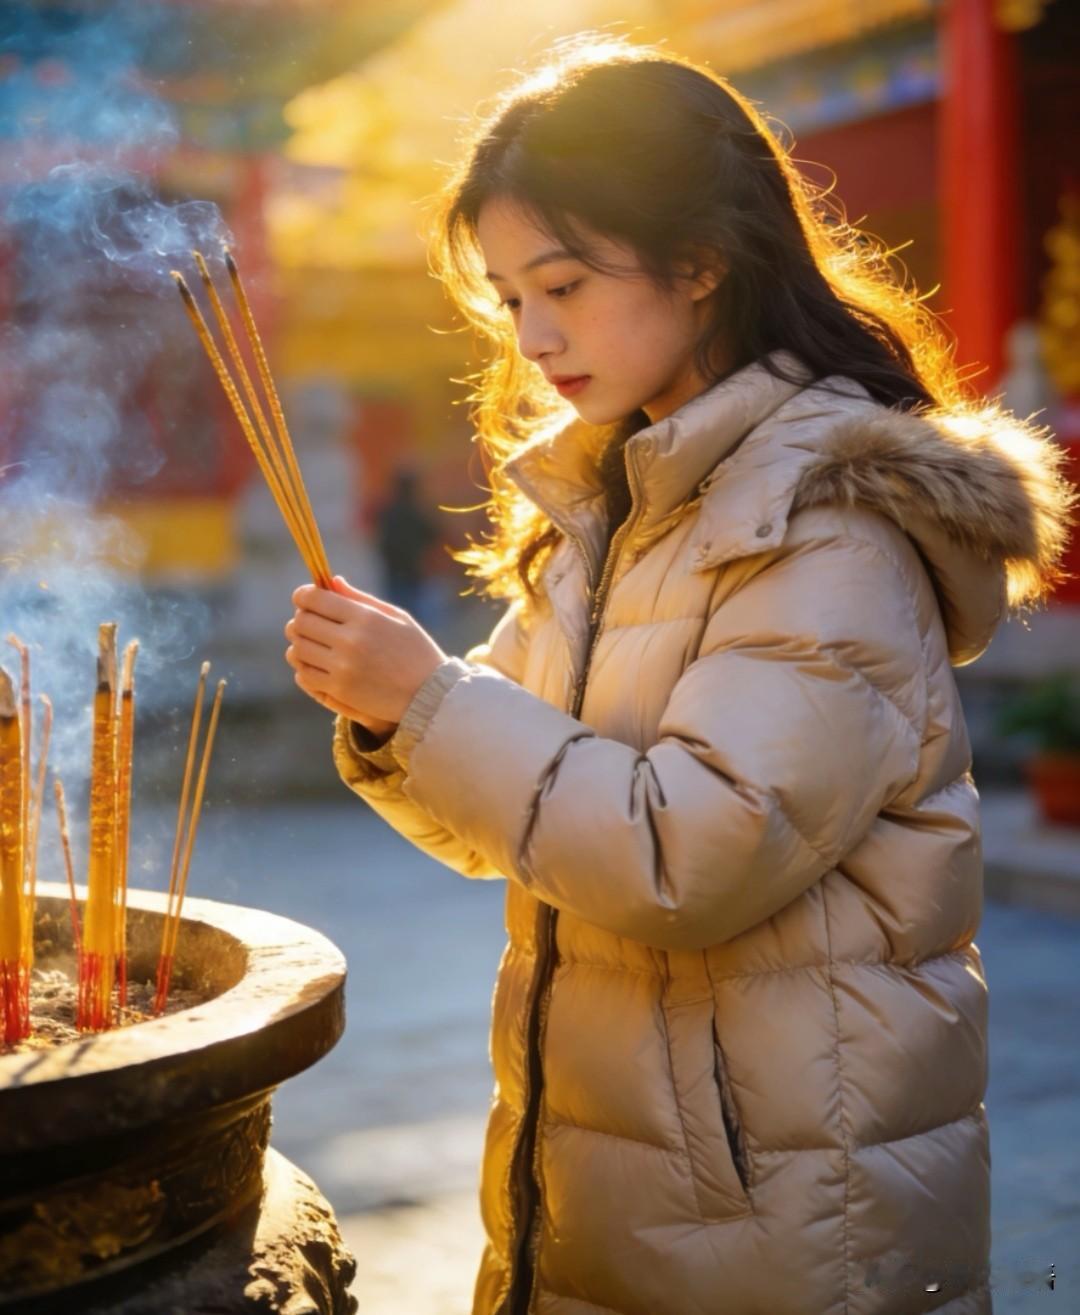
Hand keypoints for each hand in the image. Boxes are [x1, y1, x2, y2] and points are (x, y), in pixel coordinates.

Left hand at [284, 576, 446, 731]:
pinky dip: (304, 668)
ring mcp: (343, 668)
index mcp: (364, 618)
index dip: (302, 595)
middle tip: (309, 622)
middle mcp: (350, 641)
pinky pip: (304, 675)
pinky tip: (315, 664)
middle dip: (301, 618)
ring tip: (312, 643)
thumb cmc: (416, 650)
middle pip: (301, 623)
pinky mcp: (340, 690)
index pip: (314, 599)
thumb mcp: (396, 617)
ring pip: (298, 649)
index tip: (304, 598)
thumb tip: (331, 581)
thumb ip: (360, 598)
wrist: (430, 693)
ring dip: (300, 644)